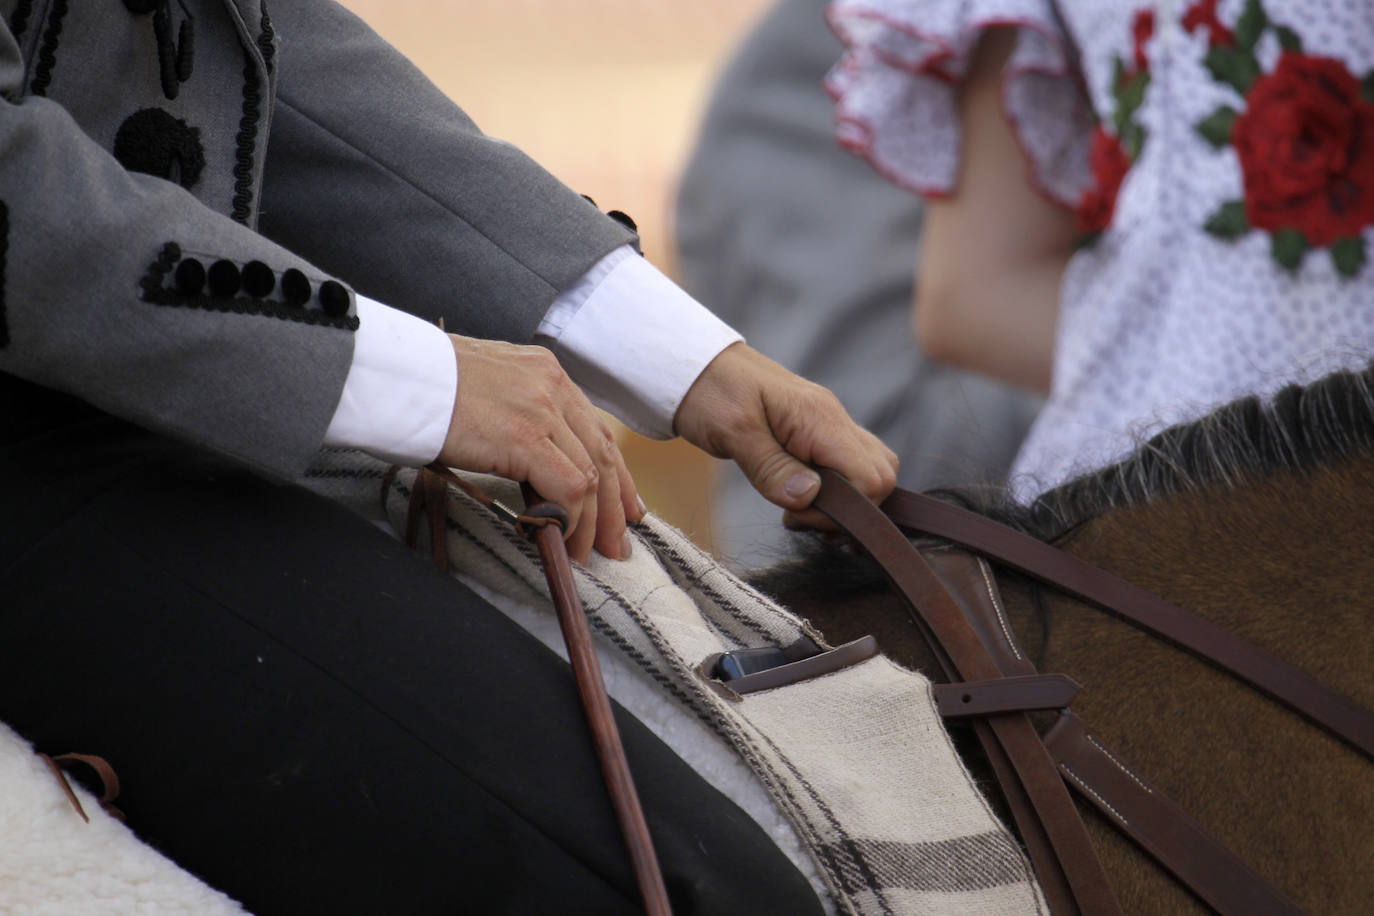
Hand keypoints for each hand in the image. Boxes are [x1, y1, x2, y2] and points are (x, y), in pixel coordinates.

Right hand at [437, 335, 641, 563]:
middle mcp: (552, 385)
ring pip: (590, 475)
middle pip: (602, 453)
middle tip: (618, 542)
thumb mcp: (484, 388)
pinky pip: (568, 487)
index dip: (616, 473)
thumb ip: (516, 413)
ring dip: (592, 522)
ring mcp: (542, 409)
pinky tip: (559, 539)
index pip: (595, 428)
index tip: (624, 505)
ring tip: (587, 554)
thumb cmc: (423, 386)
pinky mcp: (524, 438)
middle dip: (614, 505)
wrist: (394, 376)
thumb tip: (528, 462)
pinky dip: (570, 519)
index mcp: (545, 371)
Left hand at [674, 343, 898, 529]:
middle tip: (798, 518)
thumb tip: (809, 498)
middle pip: (881, 476)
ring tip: (797, 512)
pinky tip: (799, 497)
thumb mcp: (732, 432)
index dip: (845, 512)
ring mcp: (828, 425)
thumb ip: (771, 468)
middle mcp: (833, 420)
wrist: (694, 364)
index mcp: (819, 418)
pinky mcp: (815, 433)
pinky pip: (846, 465)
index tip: (798, 516)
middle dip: (849, 511)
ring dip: (843, 503)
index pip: (870, 478)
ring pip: (869, 471)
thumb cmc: (709, 392)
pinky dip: (833, 490)